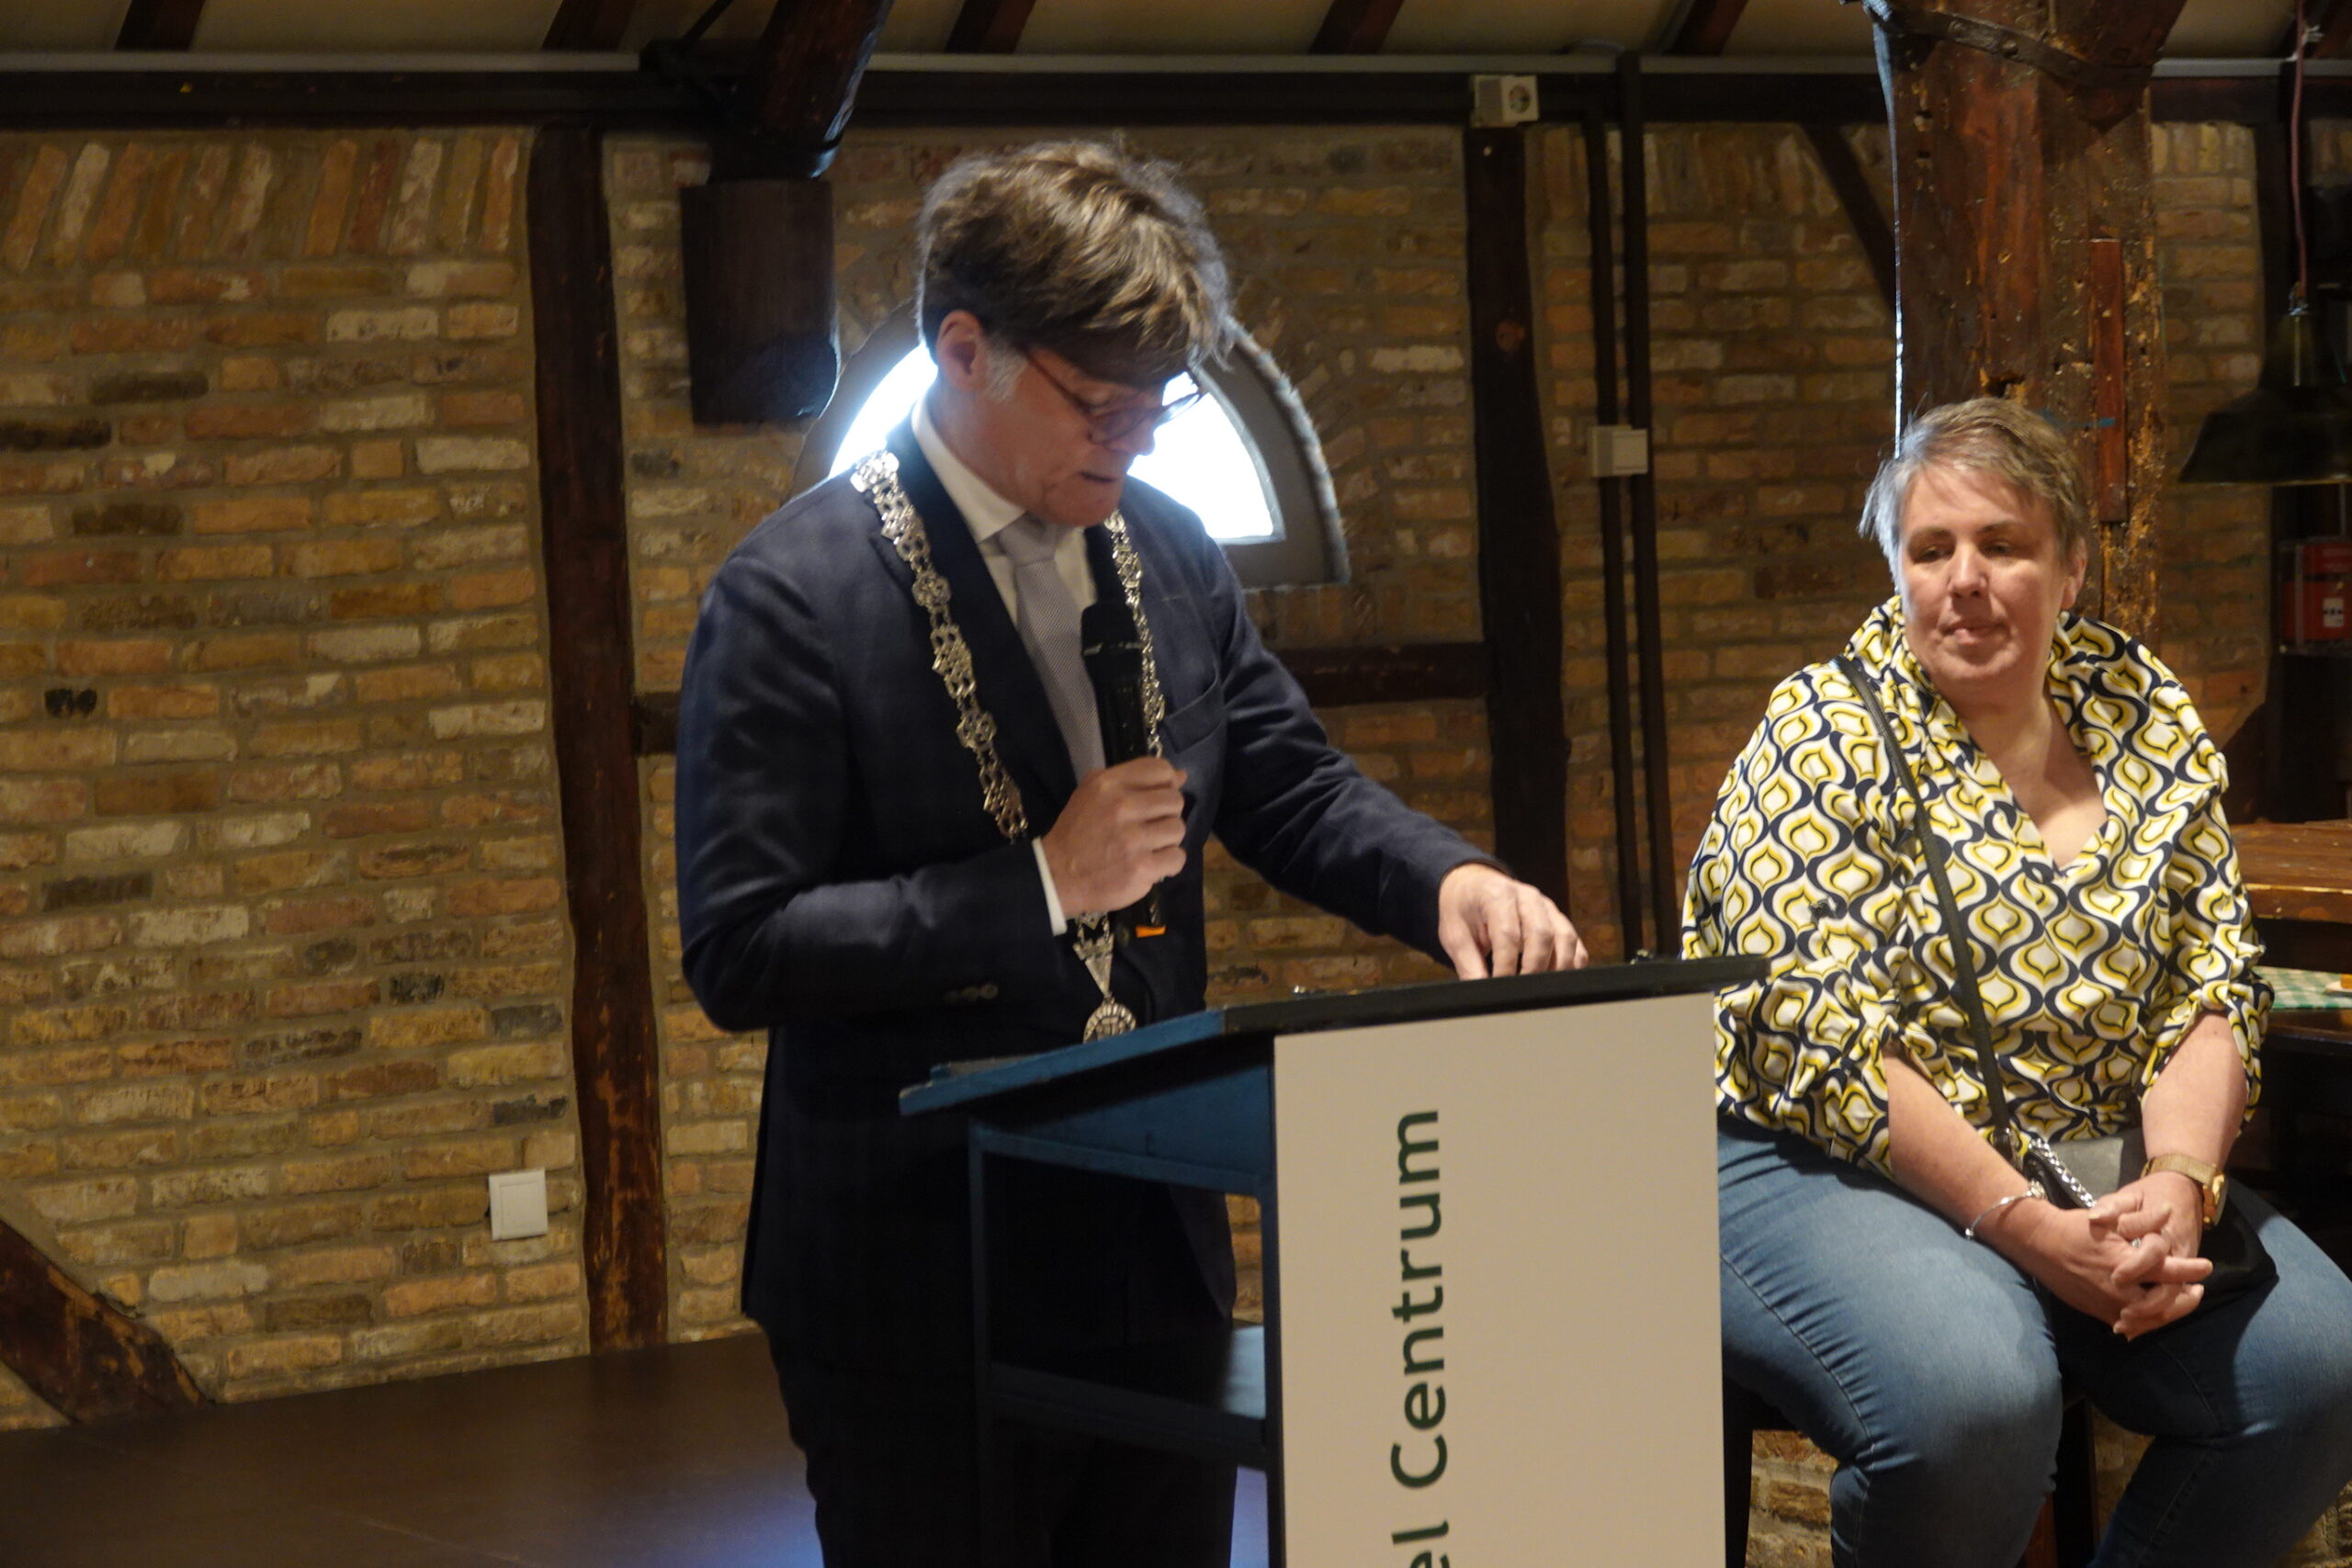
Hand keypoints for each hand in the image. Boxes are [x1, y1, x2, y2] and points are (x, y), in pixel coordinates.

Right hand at [1040, 758, 1187, 916]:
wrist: (1057, 875)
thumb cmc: (1077, 831)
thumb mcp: (1093, 793)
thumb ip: (1135, 779)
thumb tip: (1180, 776)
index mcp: (1109, 784)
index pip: (1160, 770)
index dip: (1167, 782)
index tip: (1158, 797)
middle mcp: (1121, 807)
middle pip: (1174, 800)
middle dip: (1166, 813)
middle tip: (1150, 826)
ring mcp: (1132, 839)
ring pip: (1178, 829)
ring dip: (1167, 840)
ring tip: (1149, 846)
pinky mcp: (1141, 868)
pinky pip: (1177, 857)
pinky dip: (1168, 863)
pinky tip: (1152, 864)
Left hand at [1436, 863, 1586, 978]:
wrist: (1473, 886)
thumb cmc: (1464, 911)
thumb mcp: (1455, 934)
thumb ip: (1468, 964)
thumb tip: (1481, 992)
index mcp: (1497, 895)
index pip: (1508, 933)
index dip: (1506, 965)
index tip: (1500, 986)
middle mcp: (1527, 896)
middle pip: (1542, 934)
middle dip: (1534, 968)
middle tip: (1522, 991)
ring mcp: (1546, 905)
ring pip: (1564, 937)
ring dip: (1557, 967)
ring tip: (1541, 988)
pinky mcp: (1557, 917)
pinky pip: (1573, 941)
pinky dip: (1571, 961)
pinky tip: (1557, 978)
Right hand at [1999, 1197, 2207, 1339]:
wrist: (2040, 1244)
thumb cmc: (2075, 1229)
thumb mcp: (2108, 1219)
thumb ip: (2141, 1219)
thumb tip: (2168, 1212)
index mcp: (2126, 1264)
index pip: (2169, 1272)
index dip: (2191, 1270)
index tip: (2206, 1266)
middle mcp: (2121, 1290)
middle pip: (2165, 1304)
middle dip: (2186, 1299)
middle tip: (2197, 1290)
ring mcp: (2109, 1305)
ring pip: (2150, 1319)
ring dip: (2170, 1312)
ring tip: (2180, 1302)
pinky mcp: (2098, 1312)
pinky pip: (2130, 1325)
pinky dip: (2147, 1322)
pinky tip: (2154, 1314)